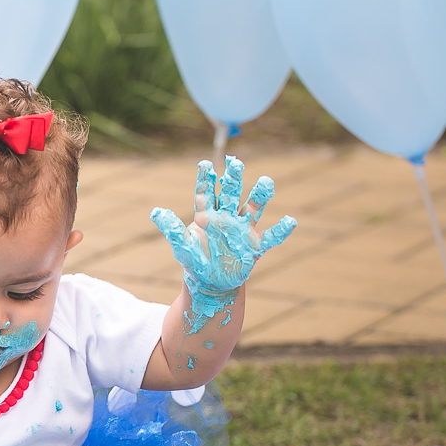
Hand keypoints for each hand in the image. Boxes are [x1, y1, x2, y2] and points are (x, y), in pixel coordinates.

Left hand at [150, 156, 296, 333]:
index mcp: (206, 215)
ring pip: (253, 207)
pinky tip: (290, 221)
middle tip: (235, 162)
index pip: (206, 193)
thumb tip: (156, 211)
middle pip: (231, 193)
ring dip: (260, 195)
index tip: (205, 163)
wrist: (211, 284)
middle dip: (233, 178)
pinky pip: (271, 237)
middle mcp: (226, 217)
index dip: (206, 178)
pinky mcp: (254, 245)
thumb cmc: (195, 262)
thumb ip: (172, 229)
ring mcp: (242, 229)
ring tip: (266, 181)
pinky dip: (281, 230)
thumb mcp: (181, 247)